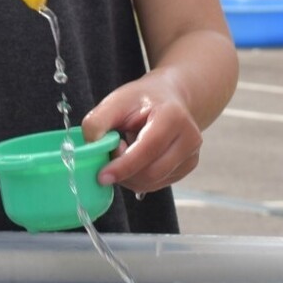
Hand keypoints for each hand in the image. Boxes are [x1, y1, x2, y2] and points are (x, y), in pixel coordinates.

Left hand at [83, 74, 203, 193]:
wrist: (168, 98)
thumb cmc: (141, 100)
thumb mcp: (116, 101)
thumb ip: (98, 121)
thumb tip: (91, 146)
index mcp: (173, 116)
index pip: (148, 149)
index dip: (123, 166)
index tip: (101, 175)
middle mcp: (190, 138)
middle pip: (152, 172)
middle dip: (124, 172)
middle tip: (110, 154)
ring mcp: (191, 155)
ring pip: (153, 182)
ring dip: (129, 176)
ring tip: (122, 153)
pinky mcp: (187, 168)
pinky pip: (157, 184)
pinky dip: (138, 178)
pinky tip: (134, 160)